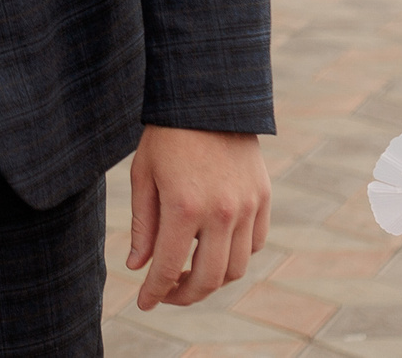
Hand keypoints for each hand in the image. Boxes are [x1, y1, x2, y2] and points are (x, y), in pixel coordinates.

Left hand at [126, 127, 270, 308]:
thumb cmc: (167, 134)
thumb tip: (138, 267)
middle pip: (209, 279)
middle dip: (184, 296)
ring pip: (235, 268)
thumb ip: (142, 226)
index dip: (155, 292)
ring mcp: (247, 207)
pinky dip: (235, 257)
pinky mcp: (263, 199)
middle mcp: (221, 212)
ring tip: (189, 272)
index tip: (144, 303)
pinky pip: (255, 245)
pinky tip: (214, 249)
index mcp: (183, 206)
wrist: (209, 98)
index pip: (168, 268)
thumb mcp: (143, 175)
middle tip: (166, 294)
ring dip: (212, 280)